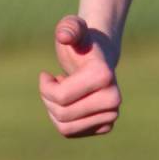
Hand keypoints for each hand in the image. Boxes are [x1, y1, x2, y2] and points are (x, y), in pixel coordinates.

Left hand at [38, 15, 120, 137]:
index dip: (45, 87)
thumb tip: (64, 36)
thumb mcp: (72, 28)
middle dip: (48, 98)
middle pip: (62, 114)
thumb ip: (68, 27)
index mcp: (104, 76)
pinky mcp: (105, 126)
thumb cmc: (81, 41)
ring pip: (65, 127)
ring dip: (53, 110)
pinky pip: (71, 132)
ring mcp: (112, 115)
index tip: (46, 74)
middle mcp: (113, 100)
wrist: (98, 56)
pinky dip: (61, 119)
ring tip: (60, 92)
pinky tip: (69, 103)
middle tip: (53, 83)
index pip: (61, 97)